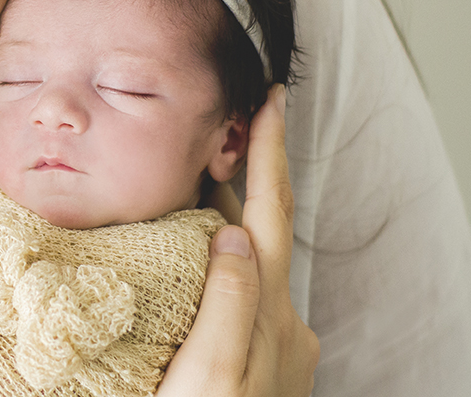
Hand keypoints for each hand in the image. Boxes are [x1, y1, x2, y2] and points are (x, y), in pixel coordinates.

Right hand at [157, 85, 319, 396]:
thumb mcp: (212, 375)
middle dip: (244, 174)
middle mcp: (280, 323)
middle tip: (215, 128)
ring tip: (192, 180)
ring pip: (247, 258)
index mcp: (269, 316)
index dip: (269, 154)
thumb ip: (230, 303)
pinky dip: (218, 255)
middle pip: (260, 228)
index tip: (271, 100)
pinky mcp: (254, 359)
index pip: (267, 215)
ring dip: (225, 214)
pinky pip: (239, 287)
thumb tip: (230, 230)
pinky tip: (190, 254)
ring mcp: (272, 342)